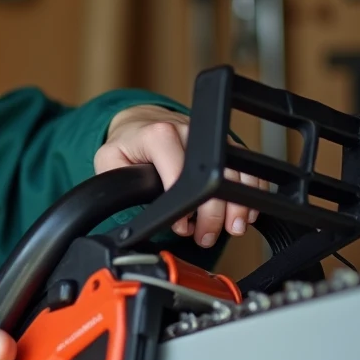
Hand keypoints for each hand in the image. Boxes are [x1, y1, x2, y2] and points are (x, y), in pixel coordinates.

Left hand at [95, 104, 263, 247]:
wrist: (142, 123)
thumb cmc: (128, 145)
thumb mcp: (109, 161)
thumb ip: (117, 182)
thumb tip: (132, 208)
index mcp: (159, 135)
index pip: (180, 173)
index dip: (183, 206)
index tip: (181, 225)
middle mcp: (189, 131)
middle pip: (213, 177)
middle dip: (213, 215)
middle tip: (205, 236)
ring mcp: (210, 138)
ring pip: (235, 173)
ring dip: (237, 206)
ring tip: (229, 228)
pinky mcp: (224, 145)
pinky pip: (247, 169)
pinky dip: (250, 193)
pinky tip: (243, 212)